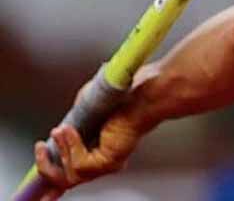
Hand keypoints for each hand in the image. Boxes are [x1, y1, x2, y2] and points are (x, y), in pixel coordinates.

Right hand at [33, 83, 144, 199]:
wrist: (140, 95)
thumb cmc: (120, 99)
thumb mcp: (85, 111)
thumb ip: (71, 126)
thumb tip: (58, 132)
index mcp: (99, 154)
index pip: (73, 176)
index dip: (54, 189)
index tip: (43, 198)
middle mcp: (103, 164)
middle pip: (66, 181)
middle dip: (47, 166)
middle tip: (40, 148)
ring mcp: (107, 165)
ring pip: (71, 175)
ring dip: (60, 150)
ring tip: (60, 131)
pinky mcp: (108, 163)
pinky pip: (80, 164)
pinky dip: (71, 146)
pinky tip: (70, 131)